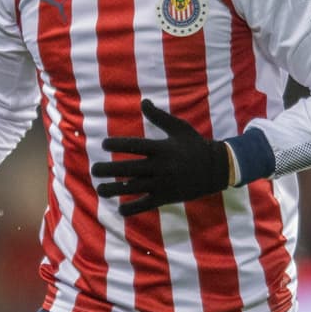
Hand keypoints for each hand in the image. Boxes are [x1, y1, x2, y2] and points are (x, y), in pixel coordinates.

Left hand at [91, 100, 229, 215]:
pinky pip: (146, 204)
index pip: (135, 145)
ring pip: (134, 188)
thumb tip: (143, 101)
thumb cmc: (194, 145)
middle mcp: (160, 166)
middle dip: (109, 170)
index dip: (117, 144)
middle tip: (94, 170)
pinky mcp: (167, 197)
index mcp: (162, 148)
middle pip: (130, 168)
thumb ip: (159, 117)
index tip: (104, 145)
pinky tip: (120, 209)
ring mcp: (163, 183)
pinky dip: (133, 208)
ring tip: (100, 189)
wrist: (216, 169)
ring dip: (115, 190)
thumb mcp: (179, 128)